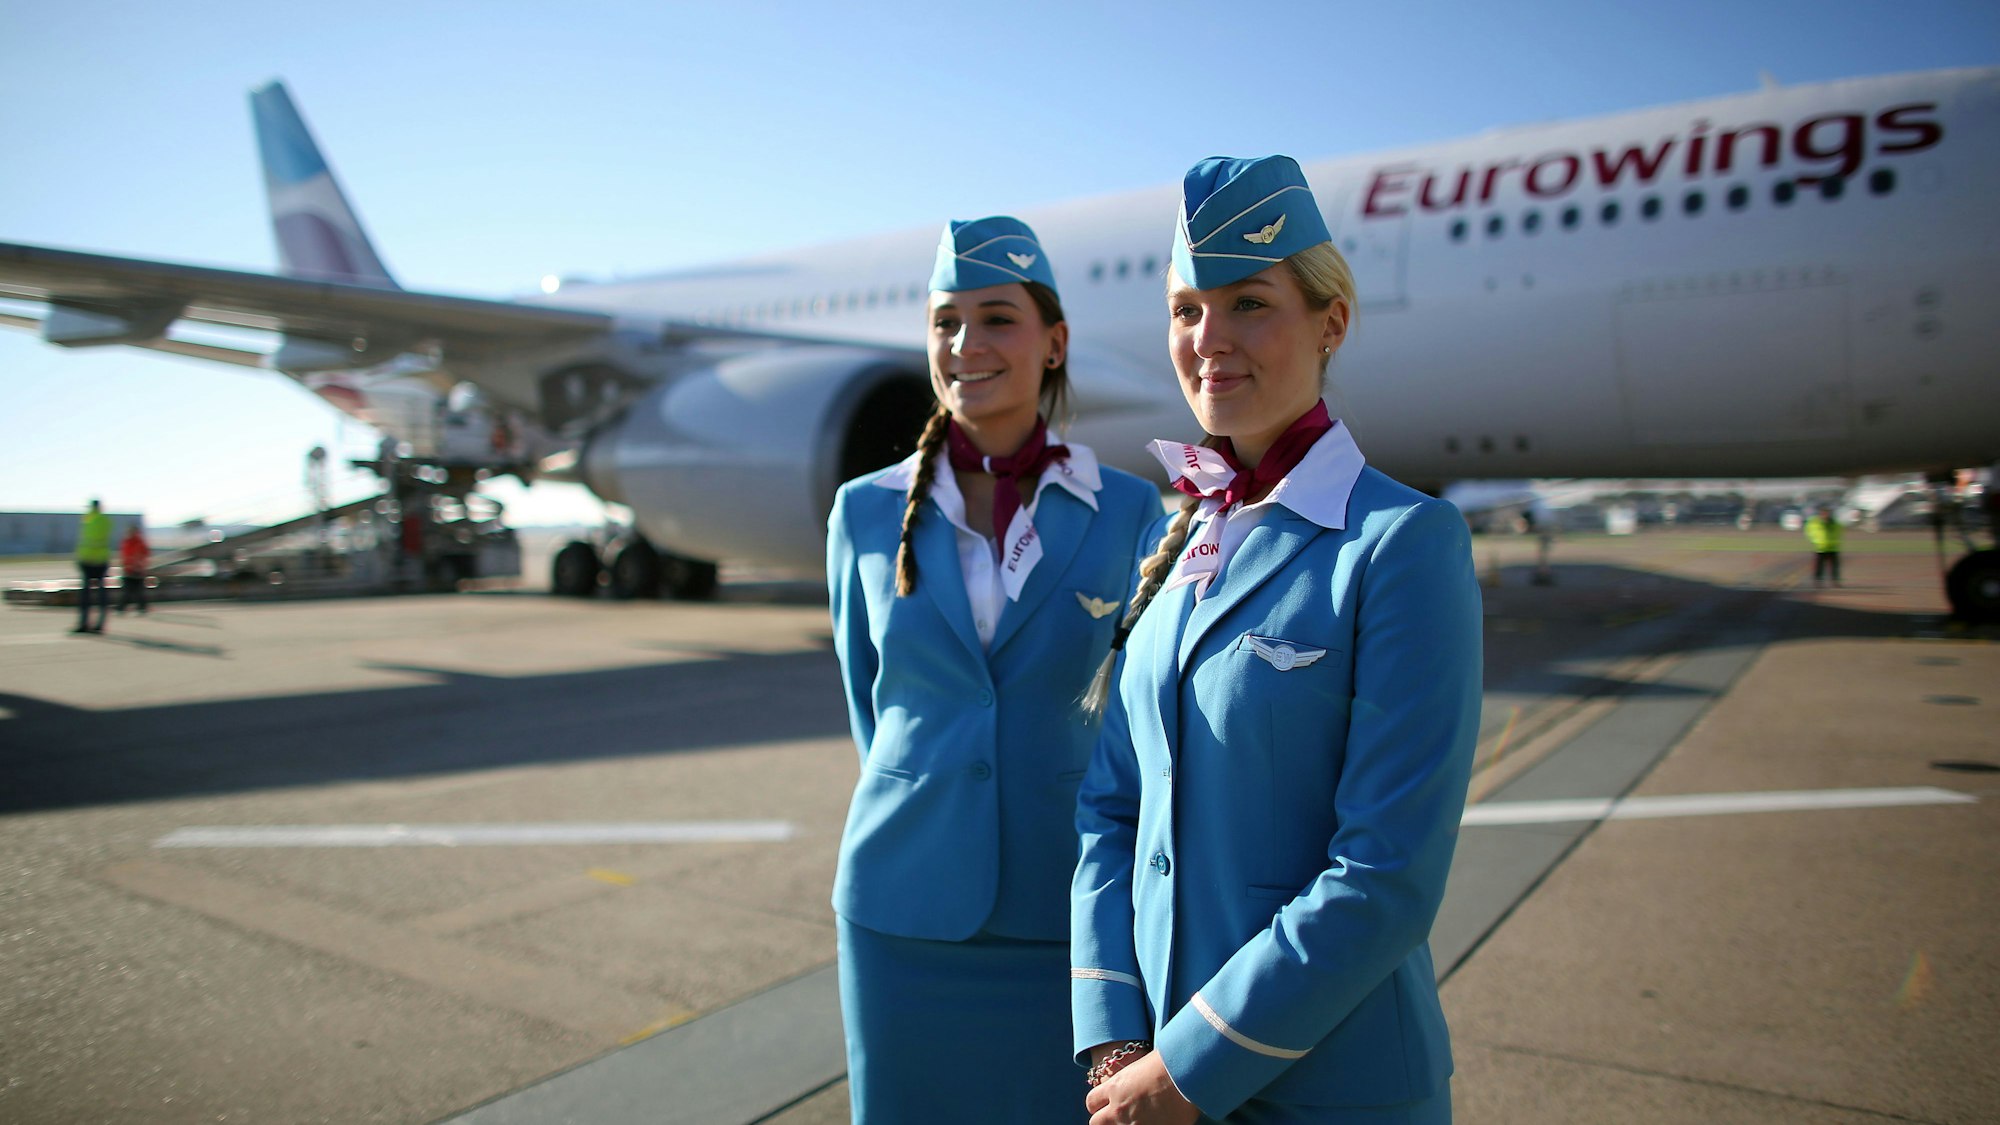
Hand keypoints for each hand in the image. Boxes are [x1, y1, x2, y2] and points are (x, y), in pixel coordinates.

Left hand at [1085, 1049, 1199, 1124]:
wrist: (1186, 1073)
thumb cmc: (1168, 1062)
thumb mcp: (1141, 1069)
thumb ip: (1131, 1083)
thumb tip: (1135, 1088)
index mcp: (1114, 1088)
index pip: (1092, 1102)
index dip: (1099, 1105)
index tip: (1107, 1105)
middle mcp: (1118, 1109)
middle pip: (1096, 1123)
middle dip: (1105, 1120)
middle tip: (1118, 1117)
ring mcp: (1134, 1124)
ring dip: (1126, 1124)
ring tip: (1142, 1118)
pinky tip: (1159, 1122)